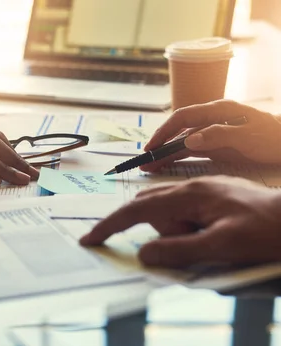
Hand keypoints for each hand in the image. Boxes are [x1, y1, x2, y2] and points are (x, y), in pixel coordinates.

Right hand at [80, 177, 280, 267]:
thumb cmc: (266, 230)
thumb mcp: (222, 245)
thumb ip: (179, 250)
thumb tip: (143, 255)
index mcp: (190, 195)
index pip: (136, 210)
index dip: (110, 226)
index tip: (90, 239)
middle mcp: (192, 189)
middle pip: (151, 210)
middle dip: (159, 233)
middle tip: (193, 246)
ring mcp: (204, 192)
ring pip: (169, 215)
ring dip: (180, 234)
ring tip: (215, 242)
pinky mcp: (213, 199)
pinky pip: (185, 215)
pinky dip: (187, 230)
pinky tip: (211, 236)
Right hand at [141, 100, 280, 171]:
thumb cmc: (274, 138)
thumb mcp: (250, 137)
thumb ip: (220, 136)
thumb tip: (189, 141)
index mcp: (219, 111)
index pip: (183, 118)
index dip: (165, 131)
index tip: (152, 147)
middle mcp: (211, 120)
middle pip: (178, 131)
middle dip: (160, 146)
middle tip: (144, 162)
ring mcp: (212, 133)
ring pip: (182, 143)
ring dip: (165, 155)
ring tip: (149, 168)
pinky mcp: (215, 146)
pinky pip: (190, 152)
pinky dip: (176, 158)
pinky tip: (164, 166)